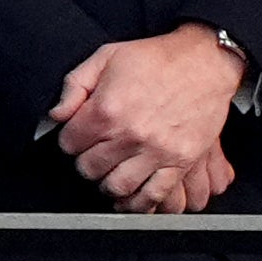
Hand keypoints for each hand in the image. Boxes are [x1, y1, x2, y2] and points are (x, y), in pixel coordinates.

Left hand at [50, 24, 242, 212]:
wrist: (204, 62)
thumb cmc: (157, 58)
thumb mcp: (105, 57)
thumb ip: (74, 86)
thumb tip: (57, 114)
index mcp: (106, 110)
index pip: (69, 143)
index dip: (69, 140)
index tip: (76, 138)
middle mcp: (130, 135)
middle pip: (89, 168)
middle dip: (86, 163)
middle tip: (92, 155)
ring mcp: (157, 151)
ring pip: (118, 187)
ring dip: (107, 184)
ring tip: (109, 174)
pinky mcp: (181, 161)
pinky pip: (155, 195)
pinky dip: (139, 203)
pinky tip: (131, 197)